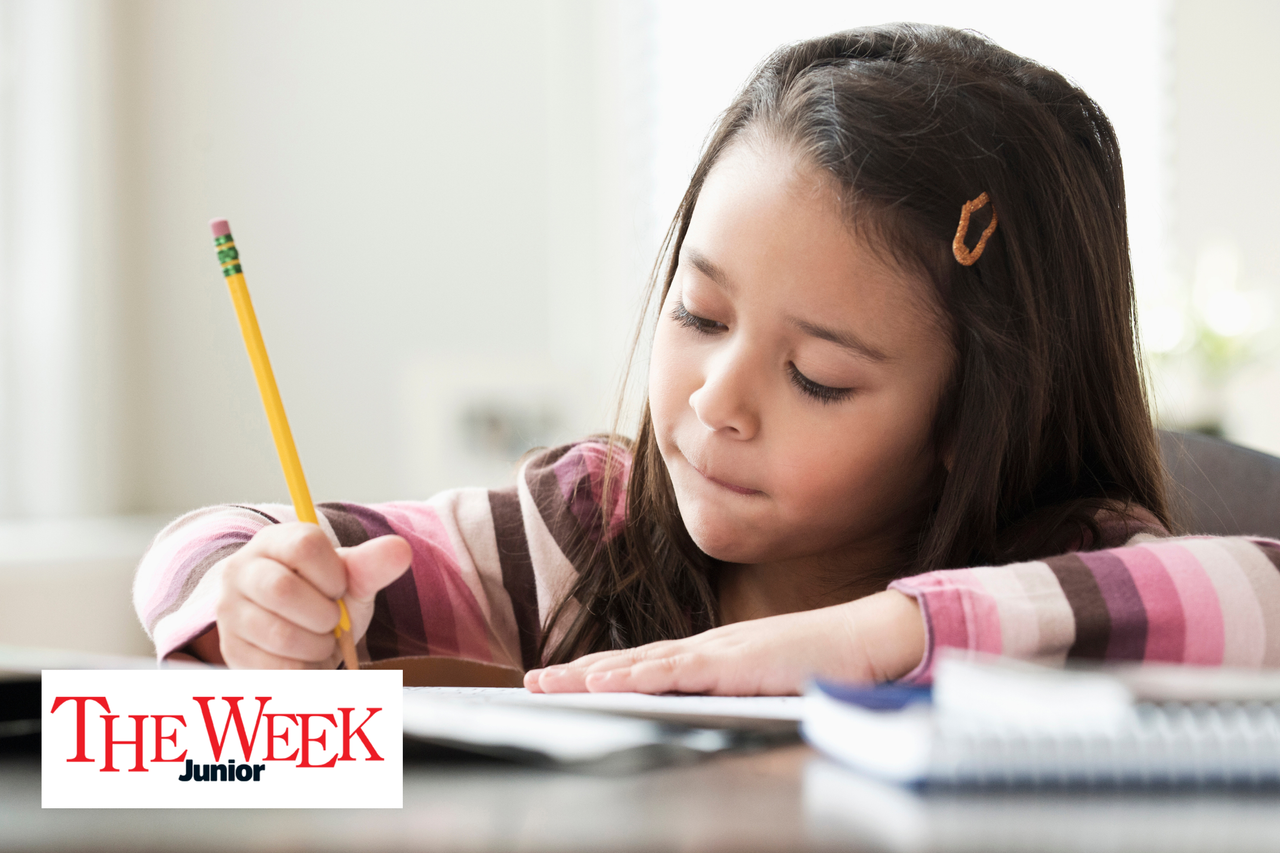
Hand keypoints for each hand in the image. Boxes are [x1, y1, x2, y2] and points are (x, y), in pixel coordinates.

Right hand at [205, 523, 410, 668]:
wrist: (300, 641)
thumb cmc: (324, 601)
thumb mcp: (351, 582)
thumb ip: (372, 566)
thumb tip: (400, 548)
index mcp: (274, 542)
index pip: (304, 545)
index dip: (333, 574)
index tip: (339, 588)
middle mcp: (241, 572)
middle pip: (283, 590)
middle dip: (324, 615)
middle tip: (331, 620)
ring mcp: (230, 613)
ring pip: (280, 634)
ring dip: (317, 646)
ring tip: (320, 640)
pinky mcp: (231, 651)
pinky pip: (275, 668)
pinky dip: (305, 670)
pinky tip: (305, 659)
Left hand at [524, 590, 925, 694]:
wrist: (867, 639)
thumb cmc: (823, 664)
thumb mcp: (765, 684)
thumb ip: (732, 694)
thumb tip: (704, 711)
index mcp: (711, 655)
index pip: (643, 664)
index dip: (599, 671)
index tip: (561, 679)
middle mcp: (706, 648)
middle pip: (629, 661)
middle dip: (577, 672)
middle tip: (531, 681)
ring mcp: (719, 652)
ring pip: (642, 664)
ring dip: (592, 673)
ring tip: (549, 682)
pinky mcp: (737, 664)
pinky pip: (679, 672)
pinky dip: (639, 676)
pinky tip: (608, 683)